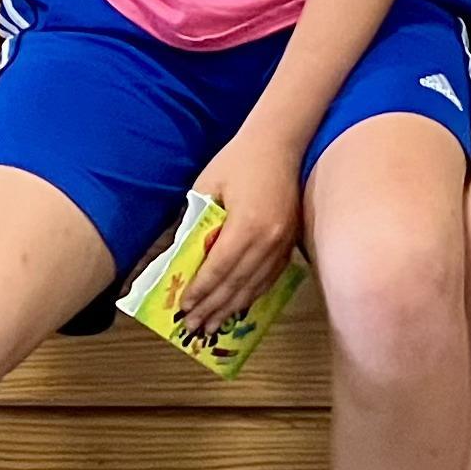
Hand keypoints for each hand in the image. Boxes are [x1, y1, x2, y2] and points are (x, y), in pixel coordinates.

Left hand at [178, 130, 302, 338]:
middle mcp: (269, 239)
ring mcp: (284, 242)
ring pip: (254, 285)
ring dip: (231, 308)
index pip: (219, 268)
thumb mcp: (207, 186)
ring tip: (211, 325)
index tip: (183, 307)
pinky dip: (252, 294)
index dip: (200, 291)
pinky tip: (238, 305)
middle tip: (192, 327)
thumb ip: (195, 223)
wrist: (281, 142)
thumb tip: (180, 257)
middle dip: (212, 307)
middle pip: (236, 283)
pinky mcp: (291, 241)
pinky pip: (269, 277)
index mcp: (247, 224)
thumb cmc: (238, 160)